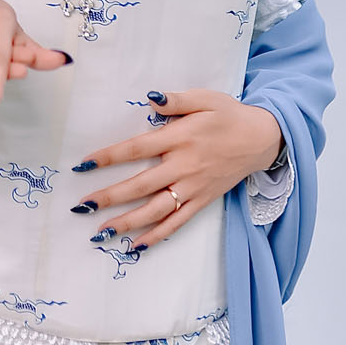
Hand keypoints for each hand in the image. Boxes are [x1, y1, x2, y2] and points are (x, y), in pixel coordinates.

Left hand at [70, 89, 283, 247]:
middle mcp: (184, 166)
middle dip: (110, 196)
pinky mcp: (203, 200)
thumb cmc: (228, 115)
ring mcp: (194, 187)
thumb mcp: (205, 98)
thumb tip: (151, 98)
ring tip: (102, 232)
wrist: (262, 138)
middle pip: (141, 185)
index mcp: (180, 138)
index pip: (137, 149)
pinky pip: (178, 222)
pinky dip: (157, 236)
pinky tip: (136, 246)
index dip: (110, 157)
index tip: (84, 164)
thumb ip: (176, 100)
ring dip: (128, 222)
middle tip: (83, 206)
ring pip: (157, 210)